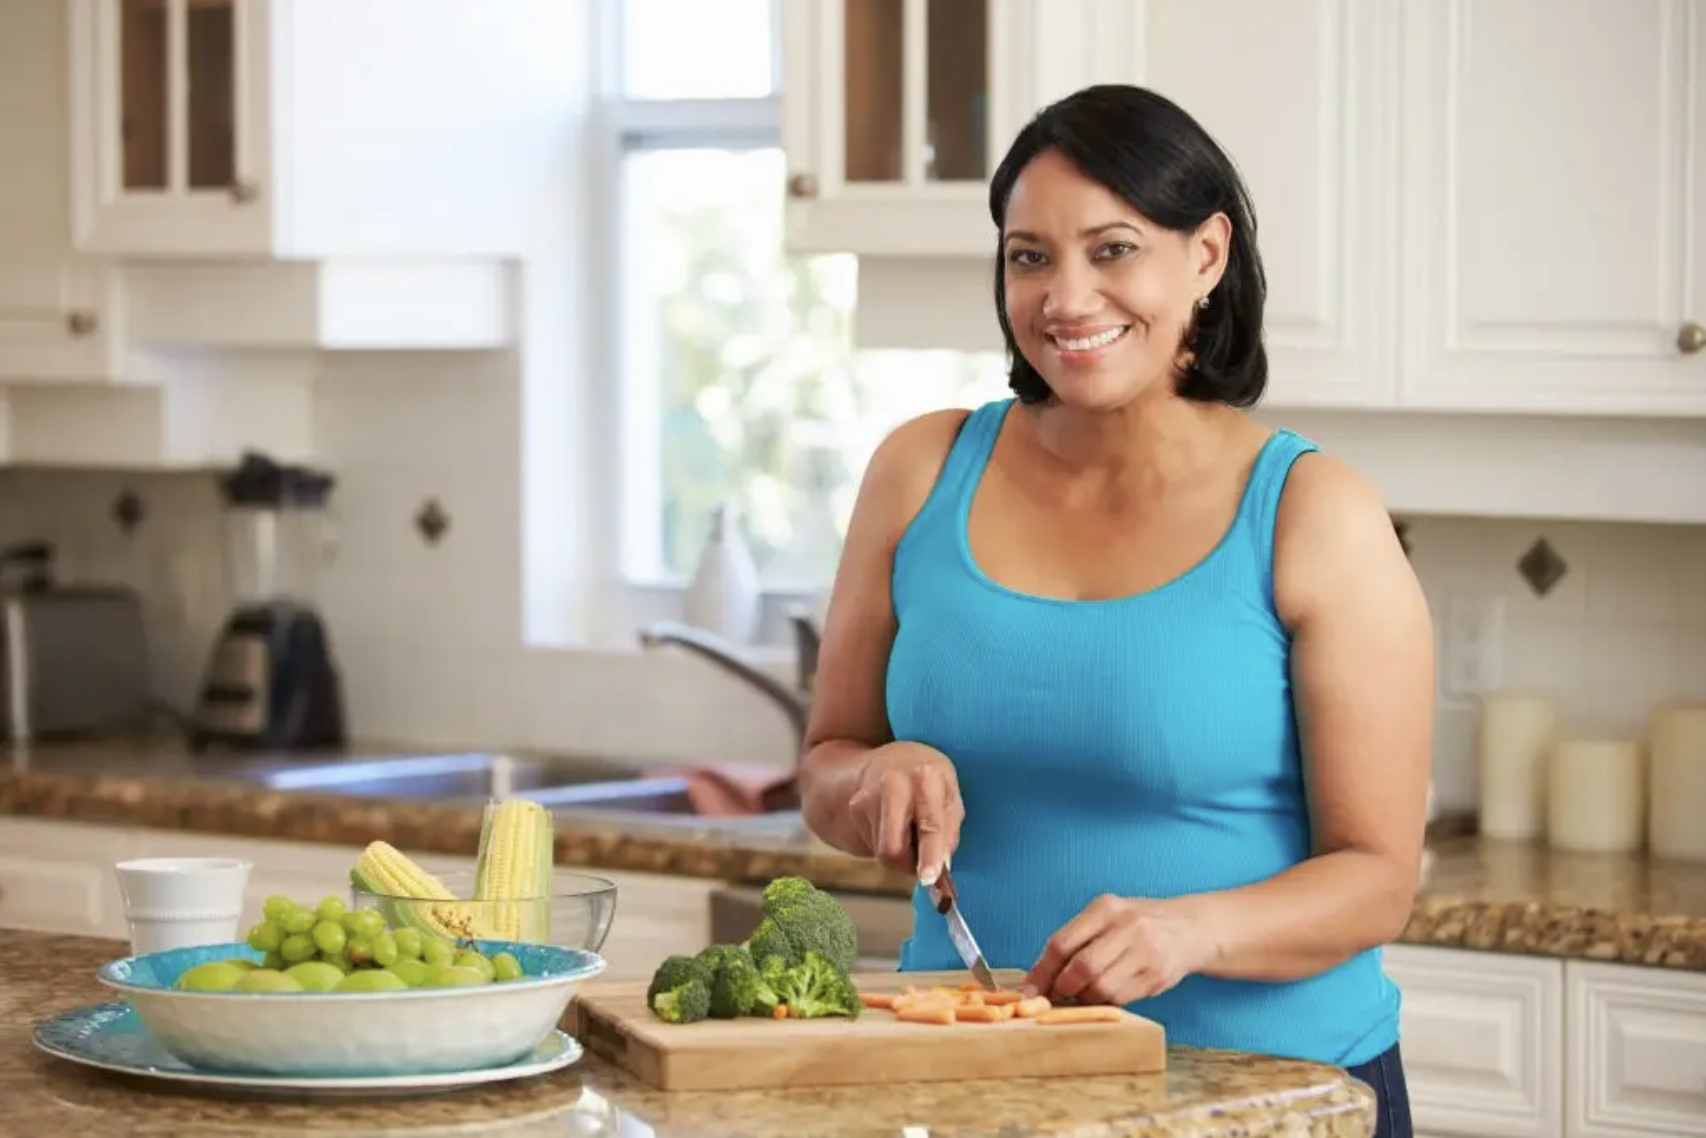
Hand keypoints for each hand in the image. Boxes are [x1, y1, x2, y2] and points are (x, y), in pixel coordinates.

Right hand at [846, 741, 961, 883]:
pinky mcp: (855, 808)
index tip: (929, 877)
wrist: (886, 760)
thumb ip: (950, 830)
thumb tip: (943, 866)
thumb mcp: (950, 793)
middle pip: (893, 847)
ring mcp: (868, 796)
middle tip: (924, 867)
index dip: (930, 854)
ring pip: (883, 851)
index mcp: (925, 776)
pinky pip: (875, 844)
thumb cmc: (927, 778)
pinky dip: (890, 843)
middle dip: (908, 865)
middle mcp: (893, 783)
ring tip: (911, 831)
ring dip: (902, 854)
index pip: (929, 823)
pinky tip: (895, 825)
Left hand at [1023, 894, 1215, 1005]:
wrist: (1189, 928)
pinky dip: (1104, 1003)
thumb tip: (1039, 977)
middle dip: (1061, 989)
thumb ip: (1076, 939)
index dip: (1042, 971)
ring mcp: (1145, 952)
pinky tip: (1101, 997)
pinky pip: (1120, 999)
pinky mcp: (1157, 976)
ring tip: (1080, 996)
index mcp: (1105, 908)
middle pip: (1081, 968)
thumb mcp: (1107, 916)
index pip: (1062, 943)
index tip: (1030, 990)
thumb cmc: (1137, 924)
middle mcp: (1127, 927)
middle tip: (1054, 997)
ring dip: (1083, 999)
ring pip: (1101, 988)